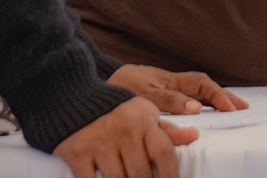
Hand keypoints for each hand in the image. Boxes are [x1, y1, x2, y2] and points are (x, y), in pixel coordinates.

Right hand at [54, 97, 197, 177]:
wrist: (73, 96)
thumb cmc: (115, 109)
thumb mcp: (143, 113)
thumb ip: (166, 129)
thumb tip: (193, 136)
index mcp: (143, 121)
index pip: (164, 152)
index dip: (171, 175)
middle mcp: (124, 131)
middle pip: (141, 174)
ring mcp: (100, 142)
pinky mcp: (77, 152)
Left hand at [109, 65, 248, 114]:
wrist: (96, 87)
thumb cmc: (118, 87)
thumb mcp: (143, 95)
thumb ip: (169, 101)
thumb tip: (197, 108)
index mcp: (170, 80)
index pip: (202, 85)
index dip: (218, 96)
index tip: (231, 108)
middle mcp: (172, 83)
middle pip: (204, 87)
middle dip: (224, 96)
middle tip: (243, 108)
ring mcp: (166, 89)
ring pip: (197, 92)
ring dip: (215, 100)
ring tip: (232, 109)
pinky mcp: (159, 97)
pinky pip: (186, 99)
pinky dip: (201, 103)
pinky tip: (206, 111)